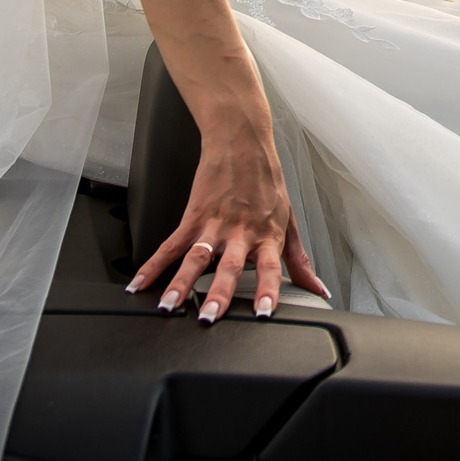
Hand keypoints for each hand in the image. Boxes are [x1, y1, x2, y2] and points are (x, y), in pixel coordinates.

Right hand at [127, 108, 329, 321]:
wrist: (242, 142)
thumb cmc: (266, 183)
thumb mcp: (289, 221)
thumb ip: (300, 261)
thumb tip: (318, 290)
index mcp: (266, 236)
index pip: (270, 268)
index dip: (267, 291)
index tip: (263, 313)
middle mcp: (240, 233)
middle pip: (229, 267)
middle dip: (218, 294)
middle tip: (209, 317)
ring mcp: (214, 225)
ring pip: (195, 258)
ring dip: (181, 283)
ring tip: (169, 305)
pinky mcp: (193, 217)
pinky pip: (171, 245)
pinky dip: (154, 265)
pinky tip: (141, 283)